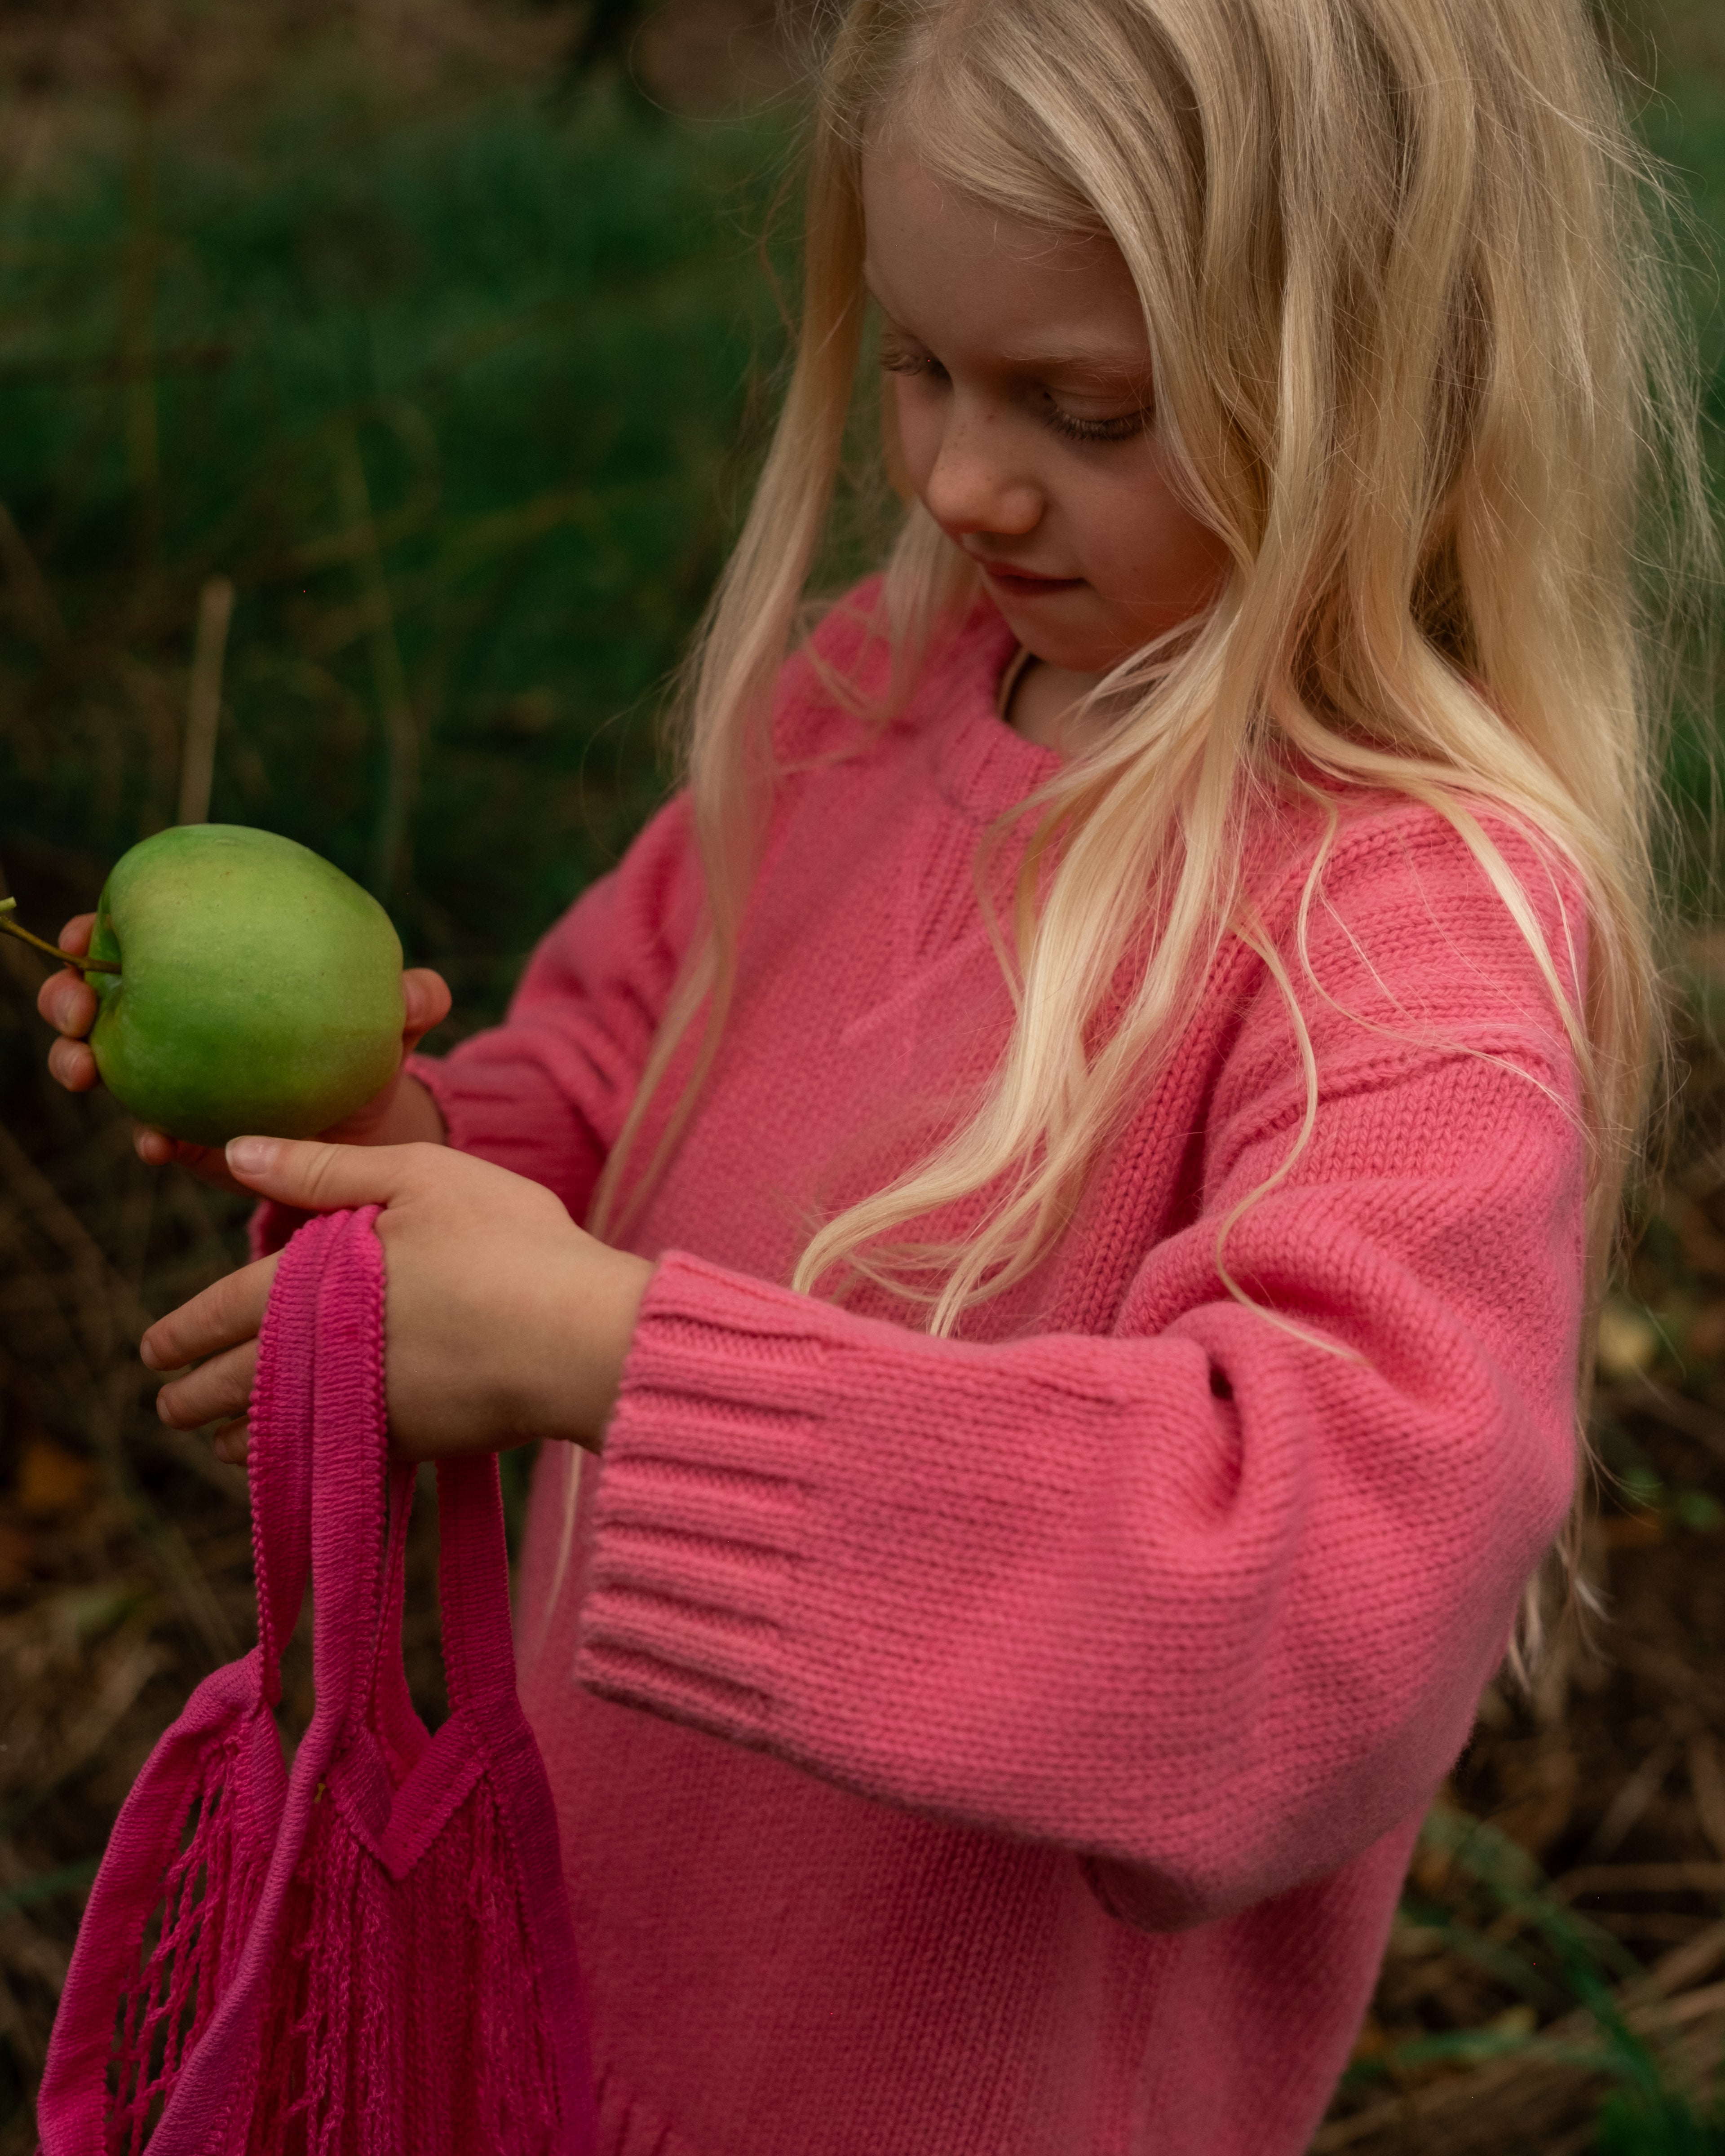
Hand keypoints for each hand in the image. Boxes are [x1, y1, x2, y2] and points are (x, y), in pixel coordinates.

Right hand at [38, 914, 453, 1189]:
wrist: (373, 1126)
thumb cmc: (371, 1049)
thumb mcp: (392, 1021)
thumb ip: (412, 999)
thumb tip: (420, 993)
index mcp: (207, 974)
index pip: (141, 937)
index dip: (98, 931)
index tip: (88, 932)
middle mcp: (178, 1024)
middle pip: (99, 998)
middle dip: (69, 998)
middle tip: (79, 1008)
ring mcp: (173, 1083)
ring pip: (105, 1067)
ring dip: (80, 1064)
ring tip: (84, 1069)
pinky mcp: (188, 1139)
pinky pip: (158, 1137)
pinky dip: (151, 1138)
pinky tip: (155, 1141)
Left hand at [142, 1137, 653, 1463]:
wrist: (582, 1340)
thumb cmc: (508, 1244)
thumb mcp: (421, 1176)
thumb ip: (325, 1166)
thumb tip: (237, 1152)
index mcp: (313, 1286)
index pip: (224, 1312)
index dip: (182, 1331)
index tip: (151, 1351)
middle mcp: (324, 1357)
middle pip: (235, 1384)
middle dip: (192, 1396)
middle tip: (166, 1404)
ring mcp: (367, 1407)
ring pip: (277, 1432)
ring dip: (238, 1436)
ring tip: (215, 1437)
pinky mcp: (413, 1442)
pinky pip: (331, 1458)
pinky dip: (299, 1460)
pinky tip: (298, 1458)